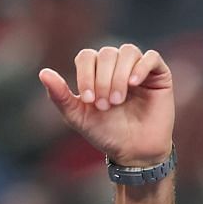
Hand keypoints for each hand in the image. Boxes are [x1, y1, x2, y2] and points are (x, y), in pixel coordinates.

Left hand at [38, 44, 174, 167]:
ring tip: (118, 100)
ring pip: (128, 52)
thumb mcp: (78, 117)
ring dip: (119, 75)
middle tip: (105, 105)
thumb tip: (43, 72)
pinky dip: (141, 67)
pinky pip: (151, 57)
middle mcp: (117, 66)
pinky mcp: (159, 74)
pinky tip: (134, 84)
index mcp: (97, 72)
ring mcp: (138, 68)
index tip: (89, 100)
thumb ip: (60, 96)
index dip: (86, 74)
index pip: (87, 56)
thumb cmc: (106, 134)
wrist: (134, 151)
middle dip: (103, 79)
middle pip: (107, 53)